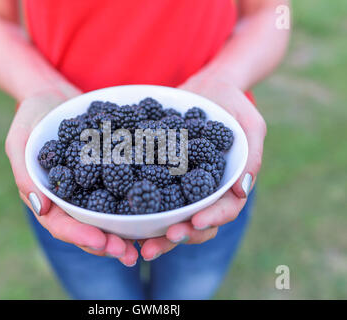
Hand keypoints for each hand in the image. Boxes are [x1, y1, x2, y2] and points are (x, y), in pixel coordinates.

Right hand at [5, 89, 137, 266]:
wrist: (56, 94)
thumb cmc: (33, 115)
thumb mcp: (21, 138)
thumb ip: (24, 171)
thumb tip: (41, 208)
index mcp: (48, 197)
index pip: (61, 224)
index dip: (81, 236)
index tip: (102, 243)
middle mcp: (72, 198)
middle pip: (89, 228)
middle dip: (109, 243)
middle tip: (129, 254)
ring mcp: (92, 187)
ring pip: (109, 216)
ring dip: (127, 232)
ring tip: (147, 243)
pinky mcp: (111, 172)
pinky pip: (125, 190)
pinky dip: (139, 201)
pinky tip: (158, 209)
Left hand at [139, 74, 266, 259]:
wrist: (202, 87)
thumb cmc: (231, 102)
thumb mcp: (249, 121)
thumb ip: (252, 152)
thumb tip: (242, 190)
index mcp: (226, 184)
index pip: (224, 210)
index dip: (211, 219)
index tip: (194, 222)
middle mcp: (202, 191)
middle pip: (193, 223)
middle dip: (175, 237)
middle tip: (153, 247)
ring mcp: (179, 186)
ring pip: (169, 217)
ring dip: (154, 233)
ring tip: (137, 244)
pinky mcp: (158, 175)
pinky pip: (148, 194)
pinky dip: (137, 209)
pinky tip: (120, 218)